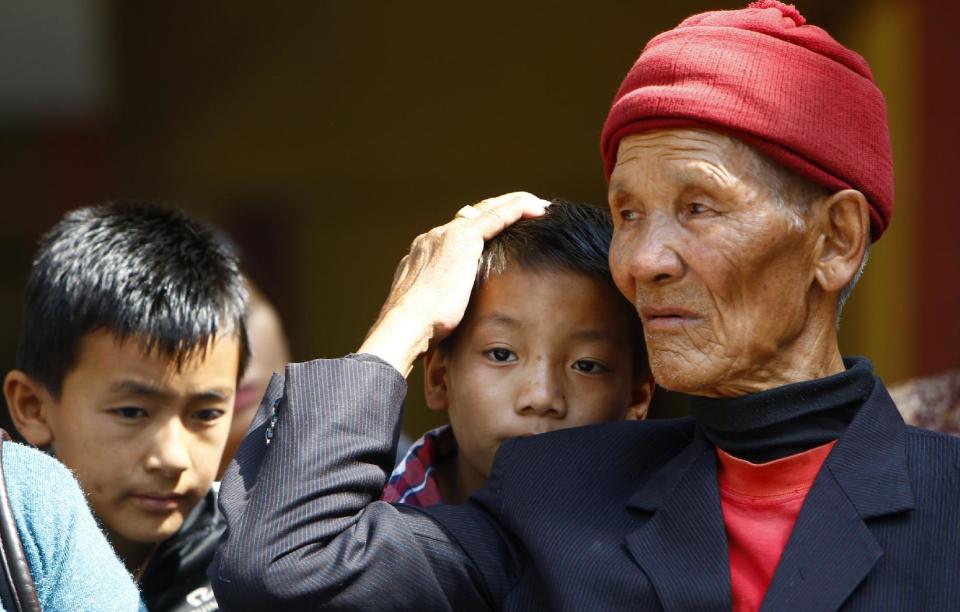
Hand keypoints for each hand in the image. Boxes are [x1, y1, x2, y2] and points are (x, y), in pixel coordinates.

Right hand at [359, 192, 549, 374]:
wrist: (405, 325)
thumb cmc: (418, 329)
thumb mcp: (430, 310)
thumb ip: (441, 302)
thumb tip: (448, 313)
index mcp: (424, 254)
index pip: (458, 232)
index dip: (482, 228)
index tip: (501, 231)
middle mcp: (433, 237)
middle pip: (473, 214)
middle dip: (501, 210)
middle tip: (527, 209)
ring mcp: (446, 235)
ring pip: (487, 209)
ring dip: (515, 205)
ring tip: (538, 207)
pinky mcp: (462, 239)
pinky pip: (498, 215)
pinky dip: (519, 208)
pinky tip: (539, 208)